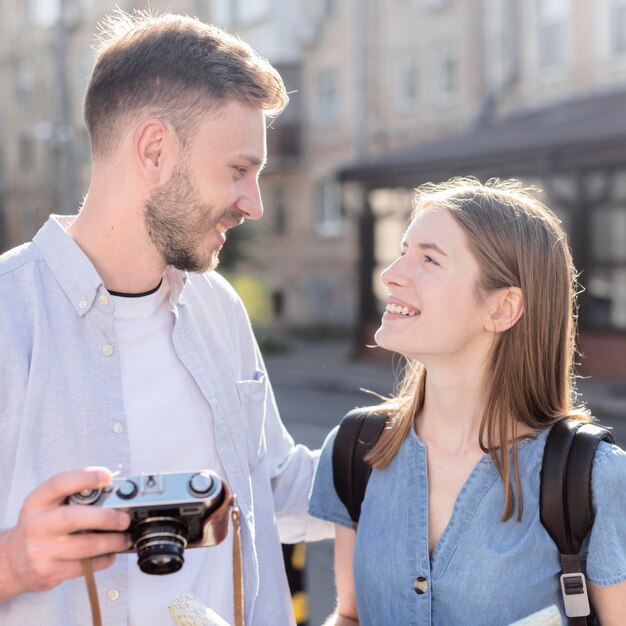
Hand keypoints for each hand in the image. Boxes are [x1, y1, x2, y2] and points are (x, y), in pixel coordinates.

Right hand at [0, 467, 130, 601]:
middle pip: (74, 518)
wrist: (13, 561)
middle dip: (105, 517)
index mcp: (37, 502)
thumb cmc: (41, 527)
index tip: (106, 477)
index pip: (60, 484)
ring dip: (112, 542)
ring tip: (125, 538)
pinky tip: (110, 553)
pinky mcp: (49, 572)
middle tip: (124, 519)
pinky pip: (84, 566)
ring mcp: (41, 550)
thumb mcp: (48, 505)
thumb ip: (75, 496)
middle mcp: (36, 525)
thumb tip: (114, 493)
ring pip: (85, 546)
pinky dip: (104, 559)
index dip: (85, 478)